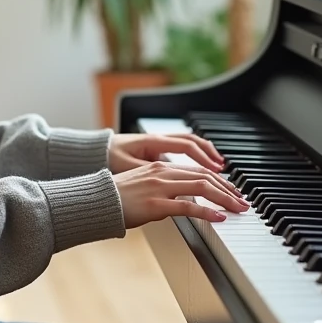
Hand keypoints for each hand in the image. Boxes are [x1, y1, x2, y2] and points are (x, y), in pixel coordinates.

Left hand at [107, 132, 224, 174]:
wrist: (95, 152)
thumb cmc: (110, 159)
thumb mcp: (129, 168)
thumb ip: (152, 174)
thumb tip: (171, 182)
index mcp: (154, 141)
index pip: (188, 146)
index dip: (205, 159)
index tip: (218, 172)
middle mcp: (159, 139)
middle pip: (194, 144)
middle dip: (212, 159)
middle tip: (226, 175)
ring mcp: (159, 143)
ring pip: (190, 144)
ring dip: (207, 156)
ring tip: (221, 171)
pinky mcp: (157, 151)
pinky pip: (182, 150)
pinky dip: (196, 157)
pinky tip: (203, 168)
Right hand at [114, 162, 250, 228]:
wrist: (96, 202)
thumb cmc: (117, 198)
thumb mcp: (144, 187)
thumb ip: (164, 189)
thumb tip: (182, 201)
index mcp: (161, 167)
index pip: (198, 171)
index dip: (219, 181)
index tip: (232, 191)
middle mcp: (163, 173)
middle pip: (205, 177)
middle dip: (228, 189)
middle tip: (242, 201)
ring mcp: (160, 188)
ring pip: (201, 188)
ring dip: (224, 199)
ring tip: (237, 209)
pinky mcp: (156, 204)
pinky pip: (187, 207)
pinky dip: (206, 212)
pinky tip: (219, 218)